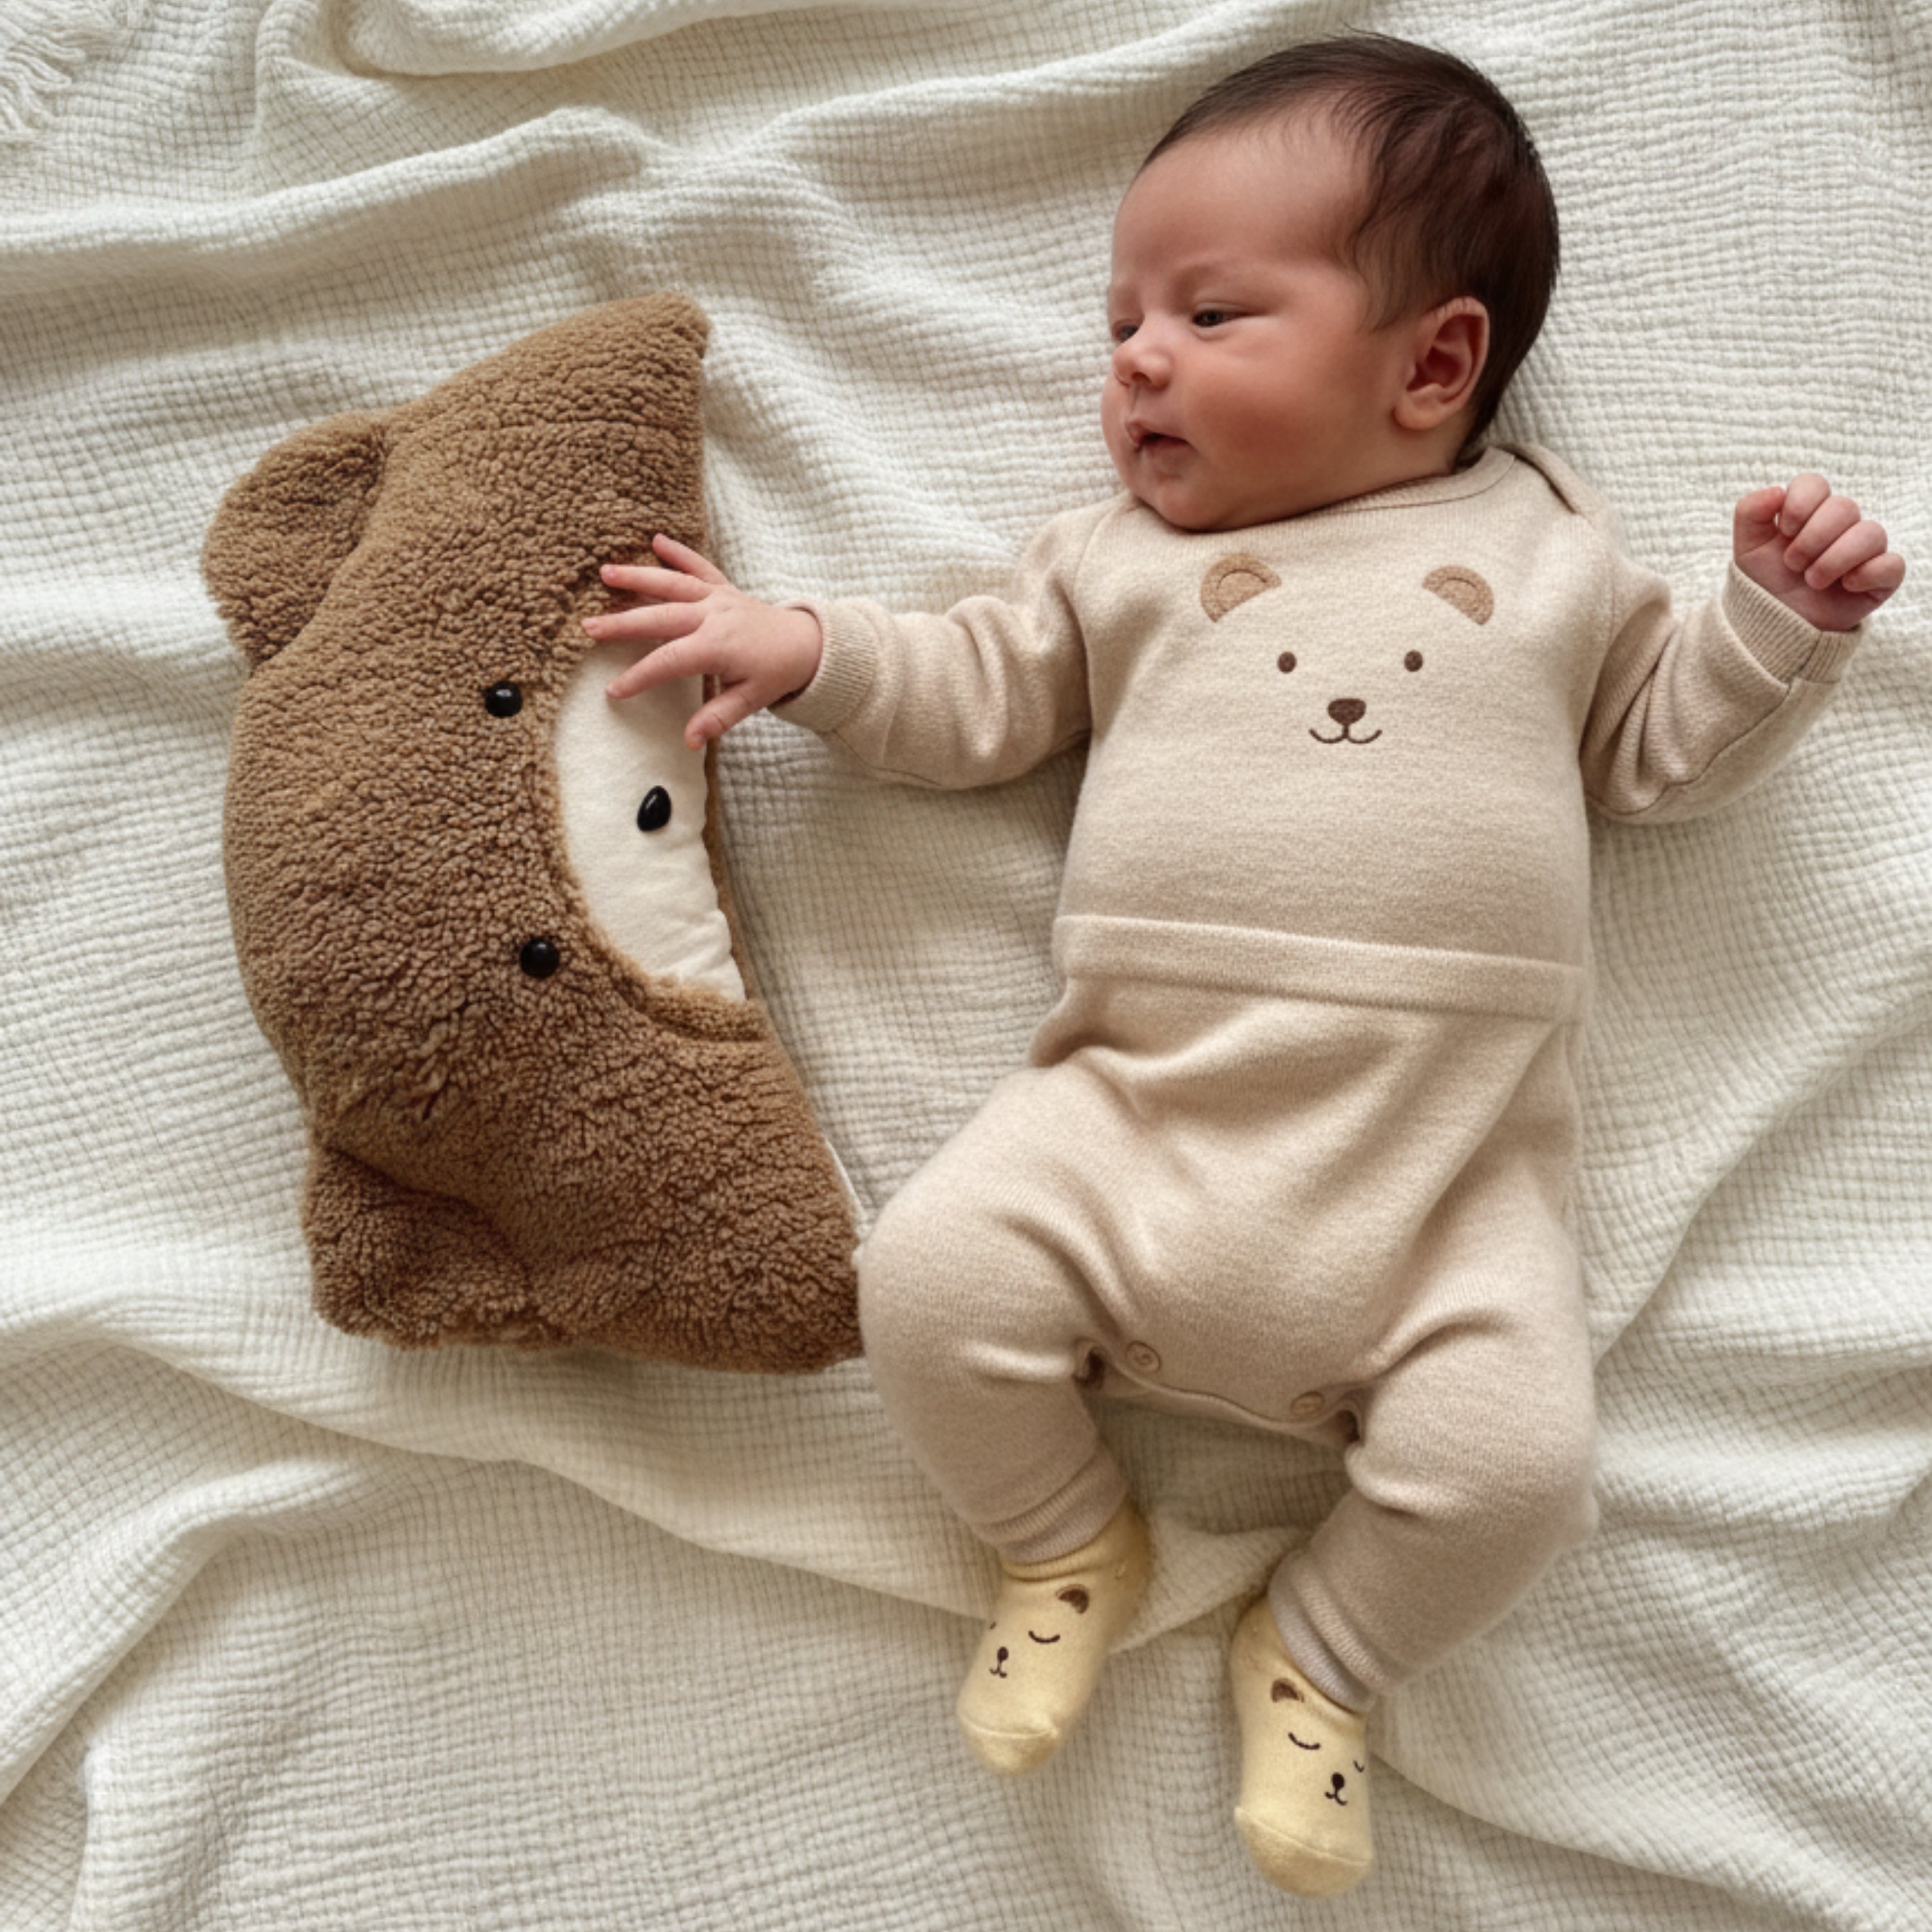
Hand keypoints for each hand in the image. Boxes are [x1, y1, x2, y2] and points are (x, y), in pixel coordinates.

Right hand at [587, 535, 823, 747]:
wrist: (807, 645)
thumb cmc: (776, 674)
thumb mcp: (750, 701)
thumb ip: (717, 719)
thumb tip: (689, 742)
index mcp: (718, 646)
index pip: (669, 661)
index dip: (640, 676)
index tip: (614, 690)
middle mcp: (714, 616)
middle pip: (660, 617)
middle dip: (623, 622)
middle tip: (589, 627)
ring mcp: (718, 597)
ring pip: (672, 584)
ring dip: (638, 577)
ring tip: (605, 573)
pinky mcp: (723, 588)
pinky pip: (699, 567)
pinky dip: (679, 552)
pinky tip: (655, 539)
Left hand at [1733, 476, 1904, 632]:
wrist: (1775, 624)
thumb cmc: (1765, 581)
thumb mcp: (1747, 548)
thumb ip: (1750, 512)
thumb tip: (1777, 491)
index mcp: (1809, 512)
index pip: (1814, 484)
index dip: (1800, 504)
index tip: (1784, 531)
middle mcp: (1841, 525)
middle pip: (1844, 506)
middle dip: (1812, 539)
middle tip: (1793, 564)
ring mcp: (1864, 550)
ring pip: (1871, 533)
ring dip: (1835, 559)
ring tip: (1812, 581)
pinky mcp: (1881, 577)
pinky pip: (1892, 564)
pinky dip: (1868, 574)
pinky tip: (1846, 586)